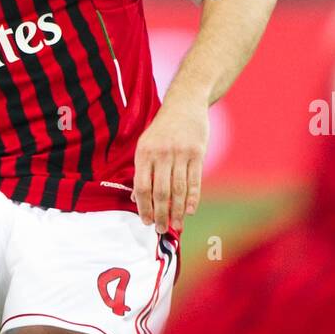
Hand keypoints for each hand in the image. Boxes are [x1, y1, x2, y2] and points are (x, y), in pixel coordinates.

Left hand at [133, 96, 208, 233]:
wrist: (185, 104)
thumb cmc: (162, 129)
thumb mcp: (145, 145)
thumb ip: (141, 171)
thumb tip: (137, 198)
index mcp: (144, 153)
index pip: (142, 187)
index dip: (143, 207)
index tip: (145, 221)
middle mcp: (162, 154)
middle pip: (160, 191)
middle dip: (160, 214)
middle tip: (161, 229)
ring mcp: (181, 153)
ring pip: (178, 189)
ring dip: (177, 210)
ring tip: (176, 225)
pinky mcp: (197, 153)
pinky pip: (194, 180)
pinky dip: (192, 198)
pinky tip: (190, 211)